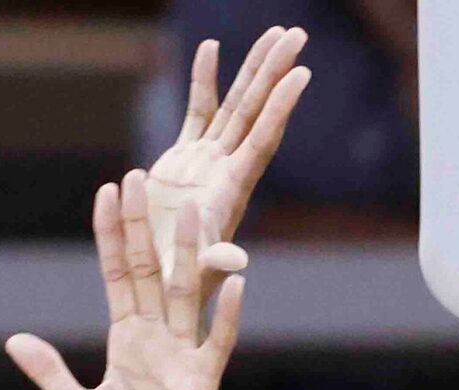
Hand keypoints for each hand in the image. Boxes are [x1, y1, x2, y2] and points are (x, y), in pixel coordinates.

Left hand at [7, 176, 245, 389]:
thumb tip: (14, 339)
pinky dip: (224, 316)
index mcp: (125, 342)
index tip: (106, 191)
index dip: (110, 236)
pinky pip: (216, 345)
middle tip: (139, 176)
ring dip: (187, 255)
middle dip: (142, 227)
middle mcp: (154, 341)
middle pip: (148, 272)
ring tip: (191, 210)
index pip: (116, 277)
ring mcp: (181, 359)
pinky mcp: (203, 386)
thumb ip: (52, 374)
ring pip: (184, 296)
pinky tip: (235, 284)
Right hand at [146, 30, 310, 300]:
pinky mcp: (184, 157)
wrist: (157, 281)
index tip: (300, 74)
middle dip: (274, 72)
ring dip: (253, 70)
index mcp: (231, 189)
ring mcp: (207, 160)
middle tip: (296, 34)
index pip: (262, 139)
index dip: (279, 108)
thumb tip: (238, 261)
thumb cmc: (177, 285)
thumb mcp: (195, 274)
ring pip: (235, 105)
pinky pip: (198, 111)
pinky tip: (211, 48)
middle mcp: (226, 168)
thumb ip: (214, 262)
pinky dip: (203, 80)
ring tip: (274, 34)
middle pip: (256, 111)